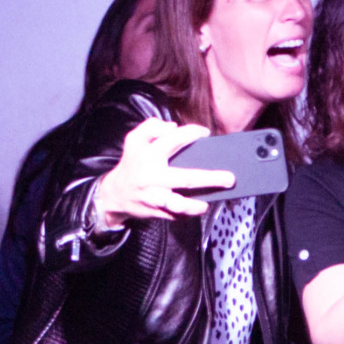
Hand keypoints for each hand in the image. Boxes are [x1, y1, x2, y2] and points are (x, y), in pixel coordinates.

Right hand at [95, 120, 229, 226]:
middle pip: (185, 178)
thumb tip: (173, 127)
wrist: (114, 194)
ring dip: (195, 206)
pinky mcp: (157, 212)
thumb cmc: (132, 164)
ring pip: (178, 204)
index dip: (191, 134)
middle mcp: (152, 177)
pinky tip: (197, 208)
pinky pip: (176, 216)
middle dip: (210, 179)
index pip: (172, 141)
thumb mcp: (134, 140)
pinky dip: (188, 214)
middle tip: (229, 178)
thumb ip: (151, 127)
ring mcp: (154, 197)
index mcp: (147, 156)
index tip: (205, 133)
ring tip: (207, 203)